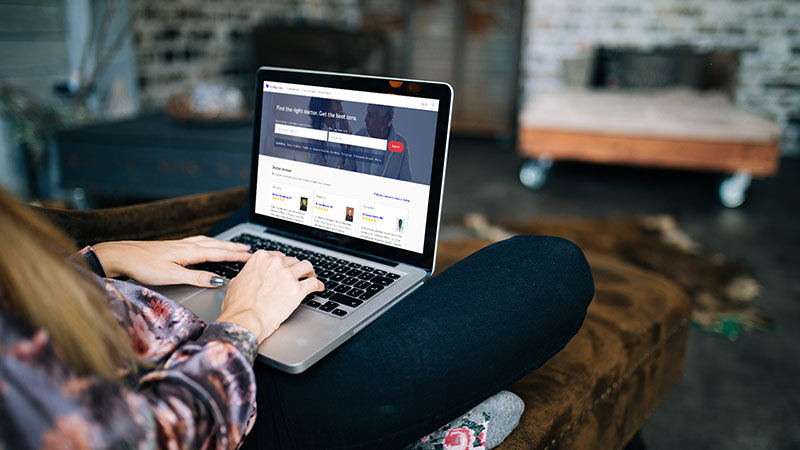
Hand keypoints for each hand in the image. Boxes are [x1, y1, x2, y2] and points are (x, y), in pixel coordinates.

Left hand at [93, 236, 251, 286]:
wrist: (121, 255)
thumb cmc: (143, 266)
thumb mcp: (172, 276)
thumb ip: (196, 277)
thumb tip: (217, 280)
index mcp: (190, 252)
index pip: (219, 253)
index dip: (236, 256)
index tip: (250, 257)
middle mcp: (186, 245)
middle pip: (216, 245)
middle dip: (233, 247)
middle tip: (249, 250)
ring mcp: (179, 244)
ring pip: (207, 242)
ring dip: (222, 244)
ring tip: (233, 246)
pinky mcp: (172, 246)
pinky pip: (198, 242)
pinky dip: (209, 243)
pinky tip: (206, 245)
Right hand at [216, 250, 323, 342]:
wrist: (246, 319)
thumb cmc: (238, 306)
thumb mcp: (236, 283)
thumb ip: (246, 275)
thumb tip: (248, 276)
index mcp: (260, 258)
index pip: (277, 256)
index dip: (282, 263)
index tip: (285, 268)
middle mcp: (275, 263)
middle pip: (292, 260)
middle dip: (295, 268)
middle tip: (297, 275)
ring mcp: (288, 275)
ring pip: (306, 266)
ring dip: (309, 272)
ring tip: (311, 277)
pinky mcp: (298, 289)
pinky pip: (314, 283)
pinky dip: (318, 285)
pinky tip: (319, 288)